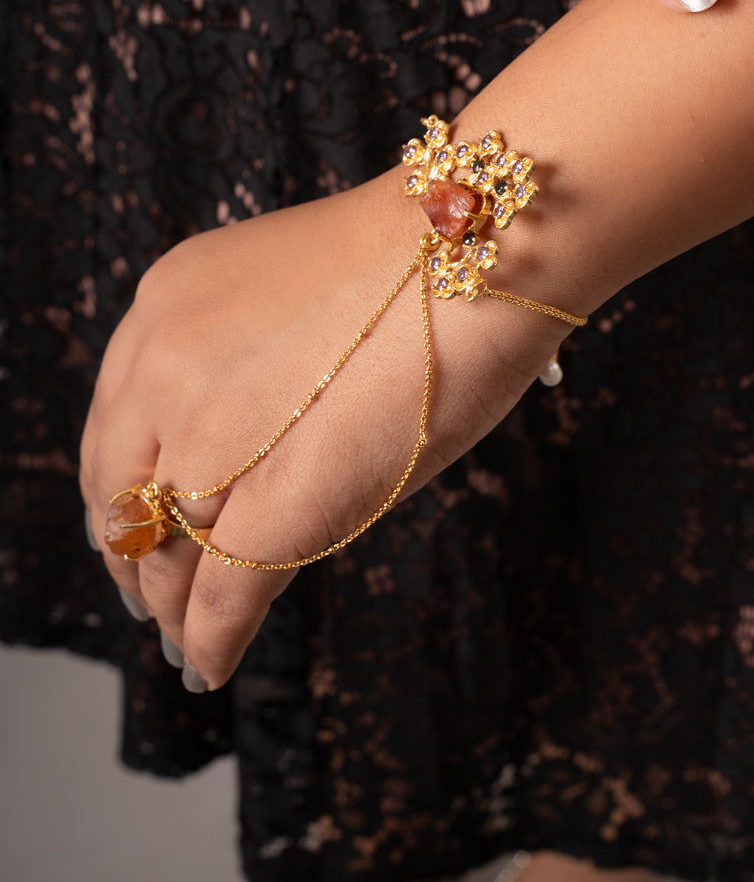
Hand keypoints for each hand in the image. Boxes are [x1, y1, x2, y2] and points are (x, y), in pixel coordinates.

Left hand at [80, 175, 565, 688]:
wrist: (479, 250)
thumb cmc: (420, 262)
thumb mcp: (287, 291)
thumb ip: (242, 360)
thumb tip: (242, 440)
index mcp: (166, 303)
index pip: (115, 426)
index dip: (125, 488)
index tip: (142, 522)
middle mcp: (162, 365)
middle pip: (125, 495)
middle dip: (139, 554)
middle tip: (154, 596)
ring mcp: (206, 434)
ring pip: (169, 553)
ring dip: (175, 605)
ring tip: (185, 640)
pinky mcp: (266, 504)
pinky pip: (221, 596)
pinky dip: (211, 641)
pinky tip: (211, 663)